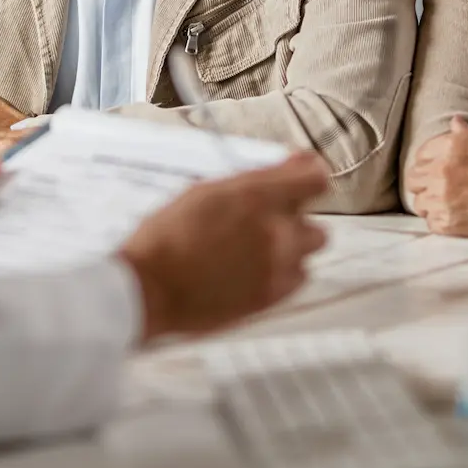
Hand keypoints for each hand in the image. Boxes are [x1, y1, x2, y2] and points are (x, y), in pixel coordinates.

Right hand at [120, 153, 330, 341]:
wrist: (151, 288)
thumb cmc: (166, 238)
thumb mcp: (204, 192)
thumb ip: (250, 182)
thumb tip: (282, 171)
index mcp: (256, 197)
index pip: (315, 178)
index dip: (309, 174)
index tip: (302, 176)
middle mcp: (274, 231)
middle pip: (315, 222)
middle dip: (294, 220)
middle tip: (266, 222)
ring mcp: (276, 267)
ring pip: (308, 252)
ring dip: (291, 247)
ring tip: (258, 251)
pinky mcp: (272, 296)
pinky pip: (297, 278)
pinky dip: (283, 273)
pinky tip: (256, 271)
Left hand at [402, 117, 467, 238]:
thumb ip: (465, 134)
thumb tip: (454, 123)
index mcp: (451, 146)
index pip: (420, 156)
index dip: (429, 163)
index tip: (438, 170)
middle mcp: (443, 170)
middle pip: (413, 180)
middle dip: (425, 184)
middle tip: (441, 188)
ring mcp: (444, 197)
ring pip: (419, 203)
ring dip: (432, 204)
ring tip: (453, 203)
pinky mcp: (450, 222)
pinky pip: (431, 223)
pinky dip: (442, 221)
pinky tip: (459, 215)